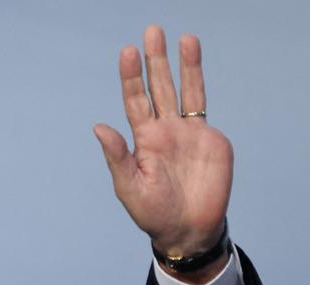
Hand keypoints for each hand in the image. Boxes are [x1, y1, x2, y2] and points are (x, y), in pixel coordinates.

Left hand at [94, 25, 231, 263]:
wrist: (188, 228)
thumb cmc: (153, 213)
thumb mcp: (129, 187)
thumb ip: (117, 156)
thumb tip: (99, 127)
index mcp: (142, 141)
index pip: (135, 102)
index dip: (130, 78)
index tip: (127, 52)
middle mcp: (163, 131)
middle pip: (158, 88)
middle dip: (155, 61)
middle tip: (151, 30)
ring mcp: (187, 132)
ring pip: (183, 90)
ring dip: (181, 64)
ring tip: (181, 37)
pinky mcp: (210, 139)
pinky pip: (201, 106)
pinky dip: (197, 82)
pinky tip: (192, 60)